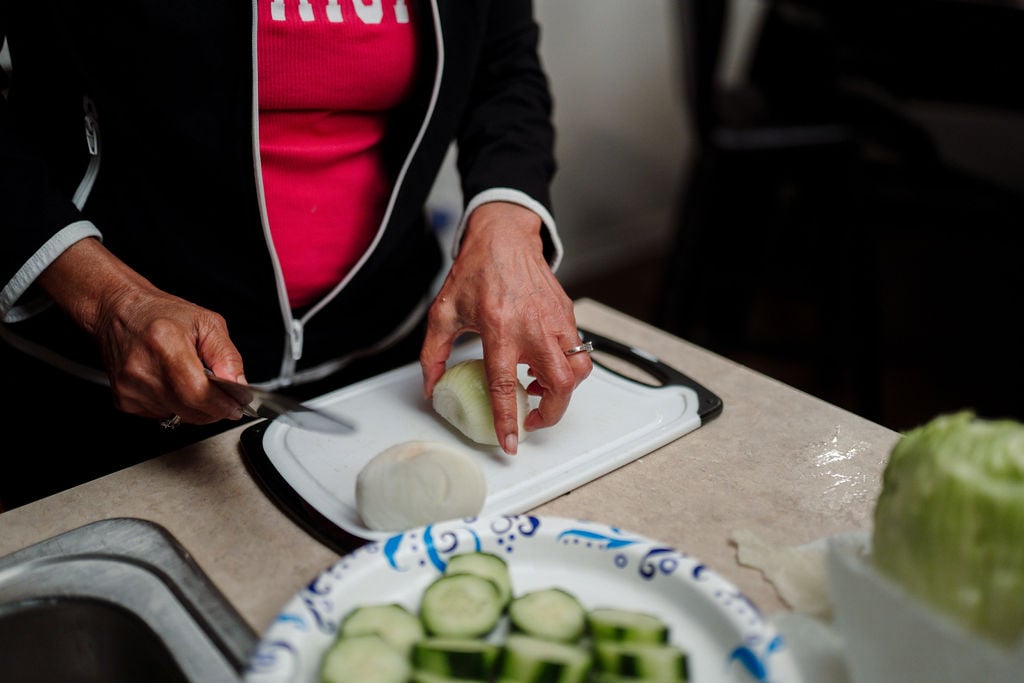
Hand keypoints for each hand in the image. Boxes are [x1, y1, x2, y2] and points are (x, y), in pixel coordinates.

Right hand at [38, 238, 247, 424]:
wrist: (118, 313)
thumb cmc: (160, 314)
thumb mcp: (207, 323)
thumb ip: (227, 356)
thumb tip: (239, 386)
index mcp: (166, 344)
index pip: (198, 393)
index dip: (222, 404)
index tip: (237, 405)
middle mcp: (143, 368)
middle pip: (190, 409)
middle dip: (214, 409)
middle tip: (224, 397)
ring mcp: (130, 387)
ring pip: (178, 416)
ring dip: (194, 407)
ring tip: (191, 380)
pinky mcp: (123, 399)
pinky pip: (162, 415)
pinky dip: (175, 406)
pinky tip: (171, 384)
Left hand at [420, 202, 591, 454]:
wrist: (505, 237)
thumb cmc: (476, 271)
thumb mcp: (443, 312)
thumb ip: (433, 353)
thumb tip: (432, 387)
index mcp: (499, 329)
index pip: (504, 385)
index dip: (508, 419)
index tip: (511, 443)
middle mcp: (533, 328)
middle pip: (561, 385)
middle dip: (552, 413)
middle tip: (533, 417)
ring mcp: (556, 321)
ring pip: (578, 370)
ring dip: (563, 390)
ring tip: (538, 388)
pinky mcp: (567, 314)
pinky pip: (576, 350)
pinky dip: (564, 366)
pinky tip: (540, 363)